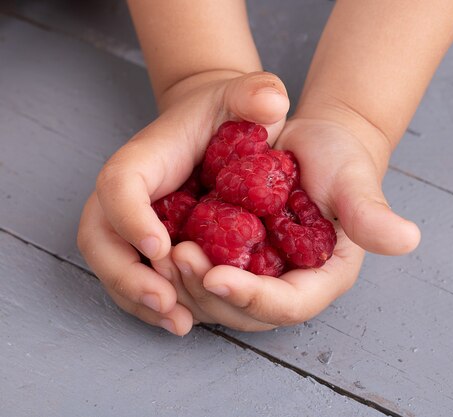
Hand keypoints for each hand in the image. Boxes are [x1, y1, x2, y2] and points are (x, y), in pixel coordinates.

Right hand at [77, 71, 289, 334]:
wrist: (217, 127)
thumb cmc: (229, 112)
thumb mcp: (246, 96)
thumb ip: (257, 92)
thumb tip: (270, 102)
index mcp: (143, 157)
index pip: (120, 184)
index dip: (132, 217)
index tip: (162, 246)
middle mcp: (127, 193)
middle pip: (100, 236)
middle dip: (126, 274)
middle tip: (166, 300)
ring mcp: (131, 221)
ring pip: (112, 265)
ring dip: (137, 298)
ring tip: (177, 323)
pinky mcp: (145, 242)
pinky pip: (133, 277)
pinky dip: (149, 303)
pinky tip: (183, 321)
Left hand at [170, 111, 420, 330]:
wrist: (311, 144)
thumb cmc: (338, 158)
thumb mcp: (353, 181)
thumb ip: (372, 214)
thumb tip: (408, 239)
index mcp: (324, 277)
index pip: (289, 305)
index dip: (254, 298)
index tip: (218, 276)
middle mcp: (291, 285)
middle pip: (247, 312)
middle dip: (209, 293)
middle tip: (177, 257)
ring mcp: (262, 277)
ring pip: (220, 302)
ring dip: (188, 285)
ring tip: (163, 251)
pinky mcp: (238, 262)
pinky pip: (206, 278)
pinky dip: (183, 270)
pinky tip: (161, 246)